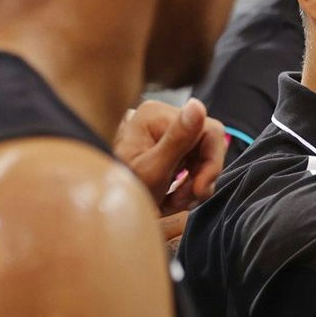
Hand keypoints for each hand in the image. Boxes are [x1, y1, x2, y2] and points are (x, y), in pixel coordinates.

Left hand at [115, 97, 227, 214]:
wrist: (104, 210)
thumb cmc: (121, 192)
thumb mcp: (153, 170)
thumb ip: (178, 139)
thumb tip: (197, 106)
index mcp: (157, 114)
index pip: (209, 131)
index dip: (212, 163)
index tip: (200, 189)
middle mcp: (161, 116)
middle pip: (206, 145)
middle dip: (199, 177)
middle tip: (184, 200)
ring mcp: (164, 132)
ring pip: (201, 157)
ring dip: (192, 185)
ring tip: (172, 202)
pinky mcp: (165, 147)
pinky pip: (191, 164)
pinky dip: (185, 185)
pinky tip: (170, 198)